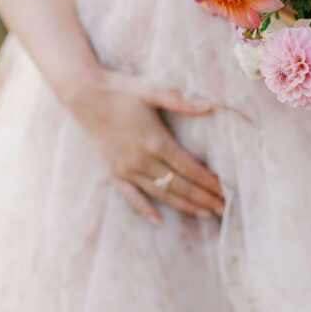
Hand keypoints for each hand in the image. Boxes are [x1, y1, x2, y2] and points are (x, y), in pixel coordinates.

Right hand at [63, 66, 225, 225]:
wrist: (84, 96)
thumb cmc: (120, 90)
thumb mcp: (151, 92)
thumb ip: (180, 102)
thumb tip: (209, 106)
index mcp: (156, 141)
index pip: (190, 168)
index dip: (210, 182)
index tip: (226, 191)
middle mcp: (143, 160)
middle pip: (180, 186)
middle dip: (204, 198)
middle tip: (223, 209)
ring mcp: (127, 169)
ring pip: (161, 194)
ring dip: (184, 206)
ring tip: (205, 214)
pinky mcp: (113, 172)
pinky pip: (131, 197)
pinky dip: (145, 210)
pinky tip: (158, 221)